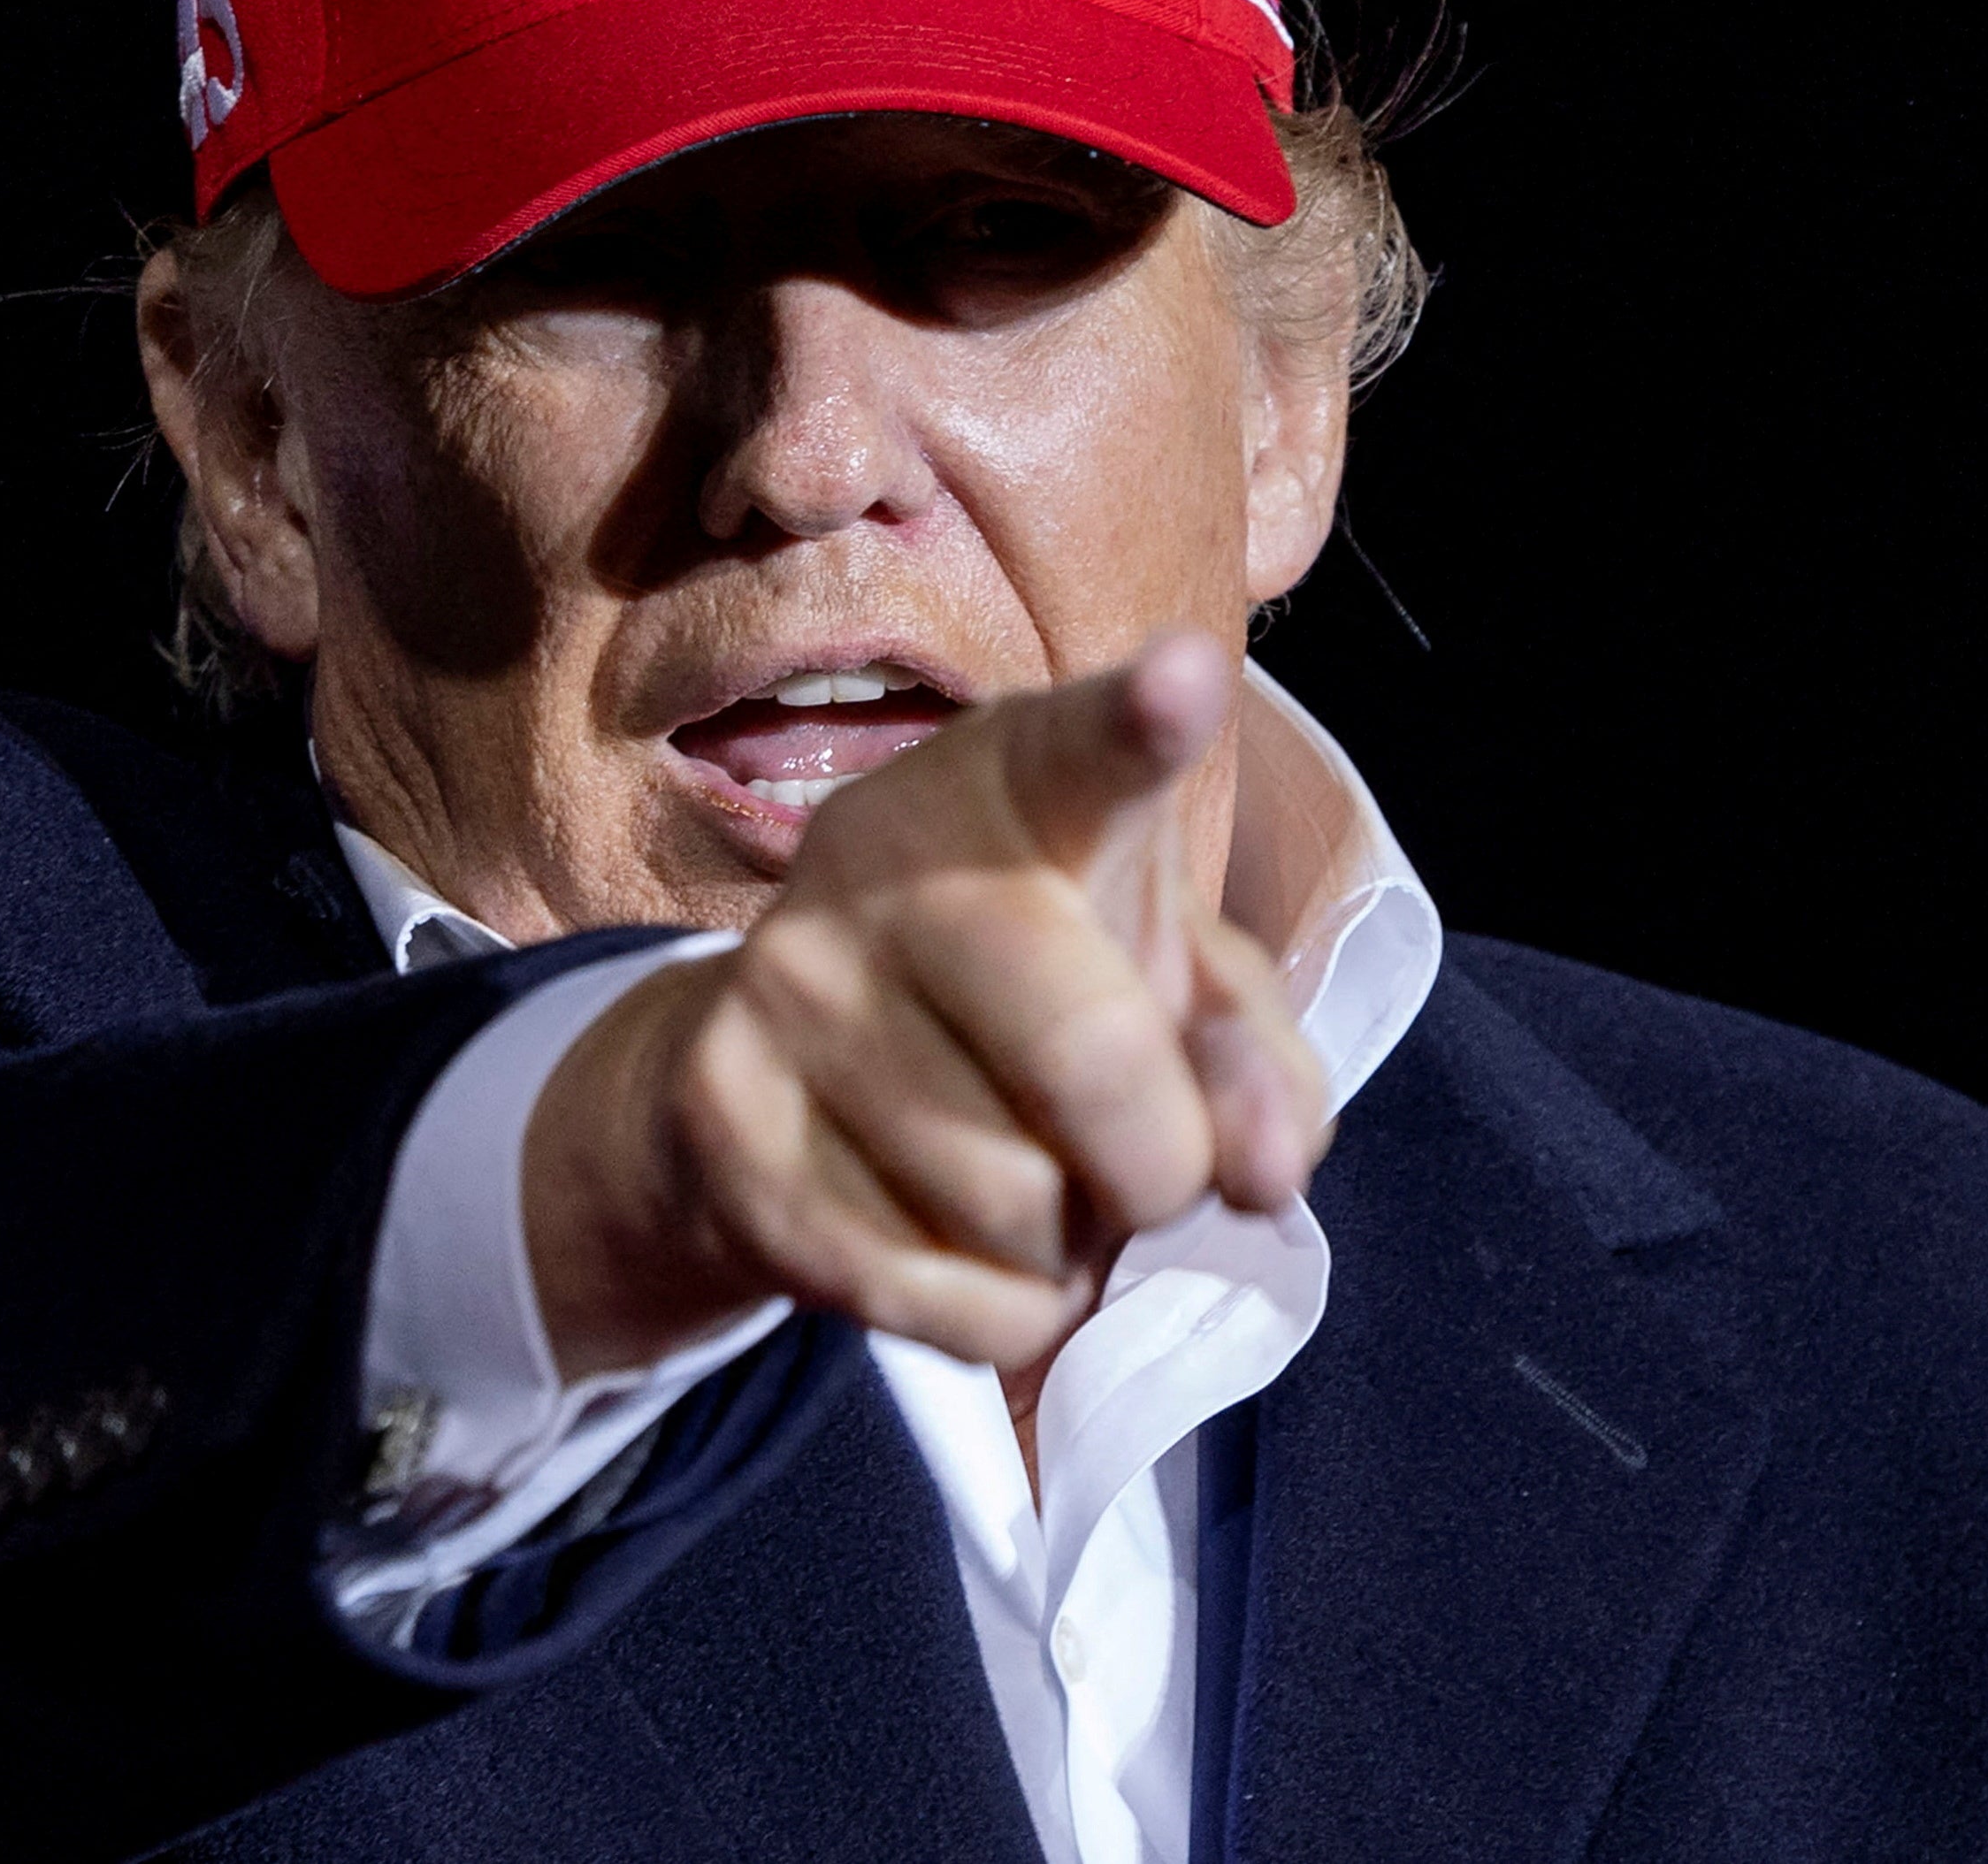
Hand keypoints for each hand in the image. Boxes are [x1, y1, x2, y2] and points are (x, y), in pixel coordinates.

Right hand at [520, 629, 1327, 1377]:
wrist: (788, 1074)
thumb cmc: (1038, 996)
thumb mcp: (1171, 986)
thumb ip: (1255, 1056)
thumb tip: (1257, 1165)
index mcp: (1010, 784)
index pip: (1081, 754)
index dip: (1141, 723)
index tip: (1189, 676)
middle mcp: (878, 860)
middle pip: (1089, 1058)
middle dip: (1161, 1161)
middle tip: (1149, 1164)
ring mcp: (784, 992)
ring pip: (1016, 1207)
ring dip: (1072, 1242)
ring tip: (1036, 1180)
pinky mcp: (730, 1130)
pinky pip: (942, 1297)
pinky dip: (1006, 1310)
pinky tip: (968, 1242)